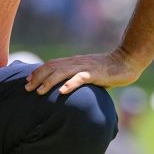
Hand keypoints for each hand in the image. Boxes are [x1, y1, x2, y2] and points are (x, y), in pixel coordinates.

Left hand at [24, 50, 143, 95]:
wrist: (126, 62)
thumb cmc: (108, 71)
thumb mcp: (89, 73)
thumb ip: (77, 78)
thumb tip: (65, 89)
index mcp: (74, 62)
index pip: (51, 64)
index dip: (38, 72)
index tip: (27, 81)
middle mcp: (76, 62)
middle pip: (52, 67)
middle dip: (38, 77)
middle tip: (27, 88)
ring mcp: (85, 67)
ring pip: (62, 72)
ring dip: (49, 82)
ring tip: (39, 92)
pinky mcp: (95, 73)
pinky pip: (80, 78)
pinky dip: (70, 84)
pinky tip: (62, 92)